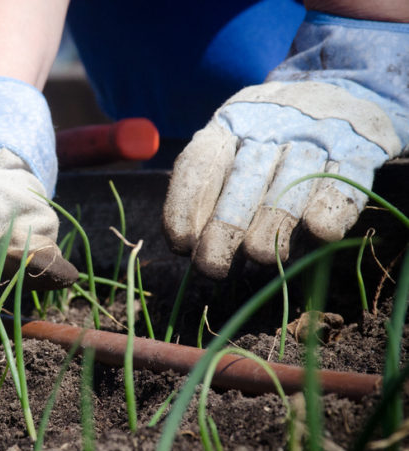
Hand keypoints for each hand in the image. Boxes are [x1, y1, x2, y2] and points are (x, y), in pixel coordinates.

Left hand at [163, 12, 406, 278]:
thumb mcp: (236, 146)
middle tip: (213, 267)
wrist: (343, 92)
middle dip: (225, 227)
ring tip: (261, 258)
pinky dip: (332, 207)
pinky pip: (345, 178)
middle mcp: (272, 122)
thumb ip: (213, 188)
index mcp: (232, 121)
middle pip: (245, 176)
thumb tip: (187, 245)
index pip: (200, 161)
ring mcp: (317, 132)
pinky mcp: (360, 145)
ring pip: (293, 181)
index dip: (185, 205)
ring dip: (274, 224)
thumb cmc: (273, 138)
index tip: (180, 245)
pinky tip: (318, 233)